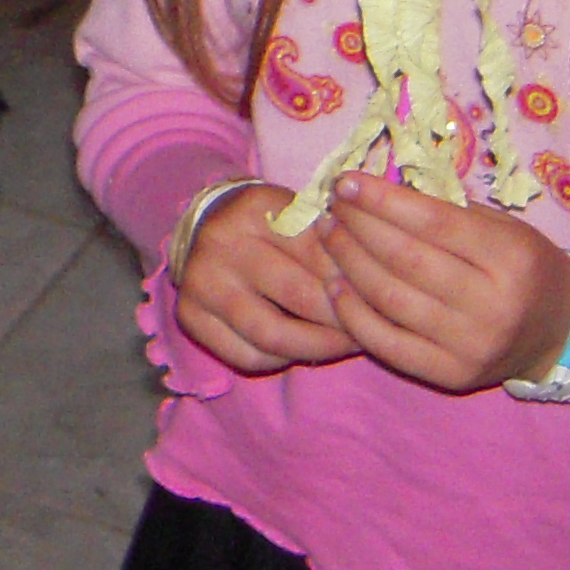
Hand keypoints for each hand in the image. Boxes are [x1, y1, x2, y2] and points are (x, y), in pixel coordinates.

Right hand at [171, 181, 357, 374]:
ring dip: (316, 347)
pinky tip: (297, 349)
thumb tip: (375, 285)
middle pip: (299, 297)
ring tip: (341, 345)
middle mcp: (223, 242)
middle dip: (342, 320)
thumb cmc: (270, 222)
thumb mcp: (300, 212)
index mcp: (257, 208)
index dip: (355, 282)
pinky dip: (279, 360)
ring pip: (271, 335)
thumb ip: (332, 240)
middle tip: (368, 329)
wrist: (206, 224)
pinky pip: (246, 356)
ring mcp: (200, 281)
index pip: (320, 254)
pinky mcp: (188, 315)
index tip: (380, 300)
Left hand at [315, 171, 569, 392]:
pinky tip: (334, 284)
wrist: (560, 331)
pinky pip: (387, 343)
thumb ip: (447, 212)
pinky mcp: (450, 375)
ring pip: (390, 299)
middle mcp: (493, 306)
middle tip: (331, 206)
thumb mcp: (503, 228)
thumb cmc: (524, 265)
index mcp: (511, 258)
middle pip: (405, 259)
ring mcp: (470, 346)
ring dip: (347, 263)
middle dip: (358, 227)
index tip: (345, 181)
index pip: (433, 222)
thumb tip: (376, 190)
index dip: (382, 200)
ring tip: (328, 235)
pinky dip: (353, 313)